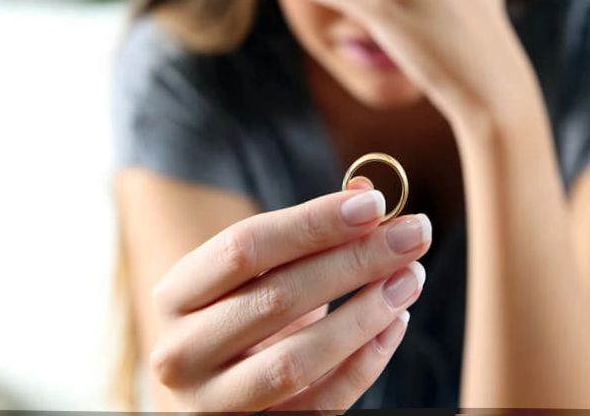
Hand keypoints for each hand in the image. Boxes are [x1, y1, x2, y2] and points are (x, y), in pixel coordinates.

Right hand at [149, 179, 431, 412]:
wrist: (209, 386)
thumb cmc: (238, 313)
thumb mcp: (255, 271)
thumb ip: (304, 231)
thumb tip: (364, 193)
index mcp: (175, 295)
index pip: (244, 247)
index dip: (312, 223)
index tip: (375, 204)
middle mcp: (181, 353)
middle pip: (276, 298)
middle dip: (355, 261)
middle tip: (414, 234)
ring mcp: (214, 403)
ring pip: (297, 360)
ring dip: (365, 314)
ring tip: (411, 278)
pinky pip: (320, 405)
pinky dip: (364, 365)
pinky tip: (396, 324)